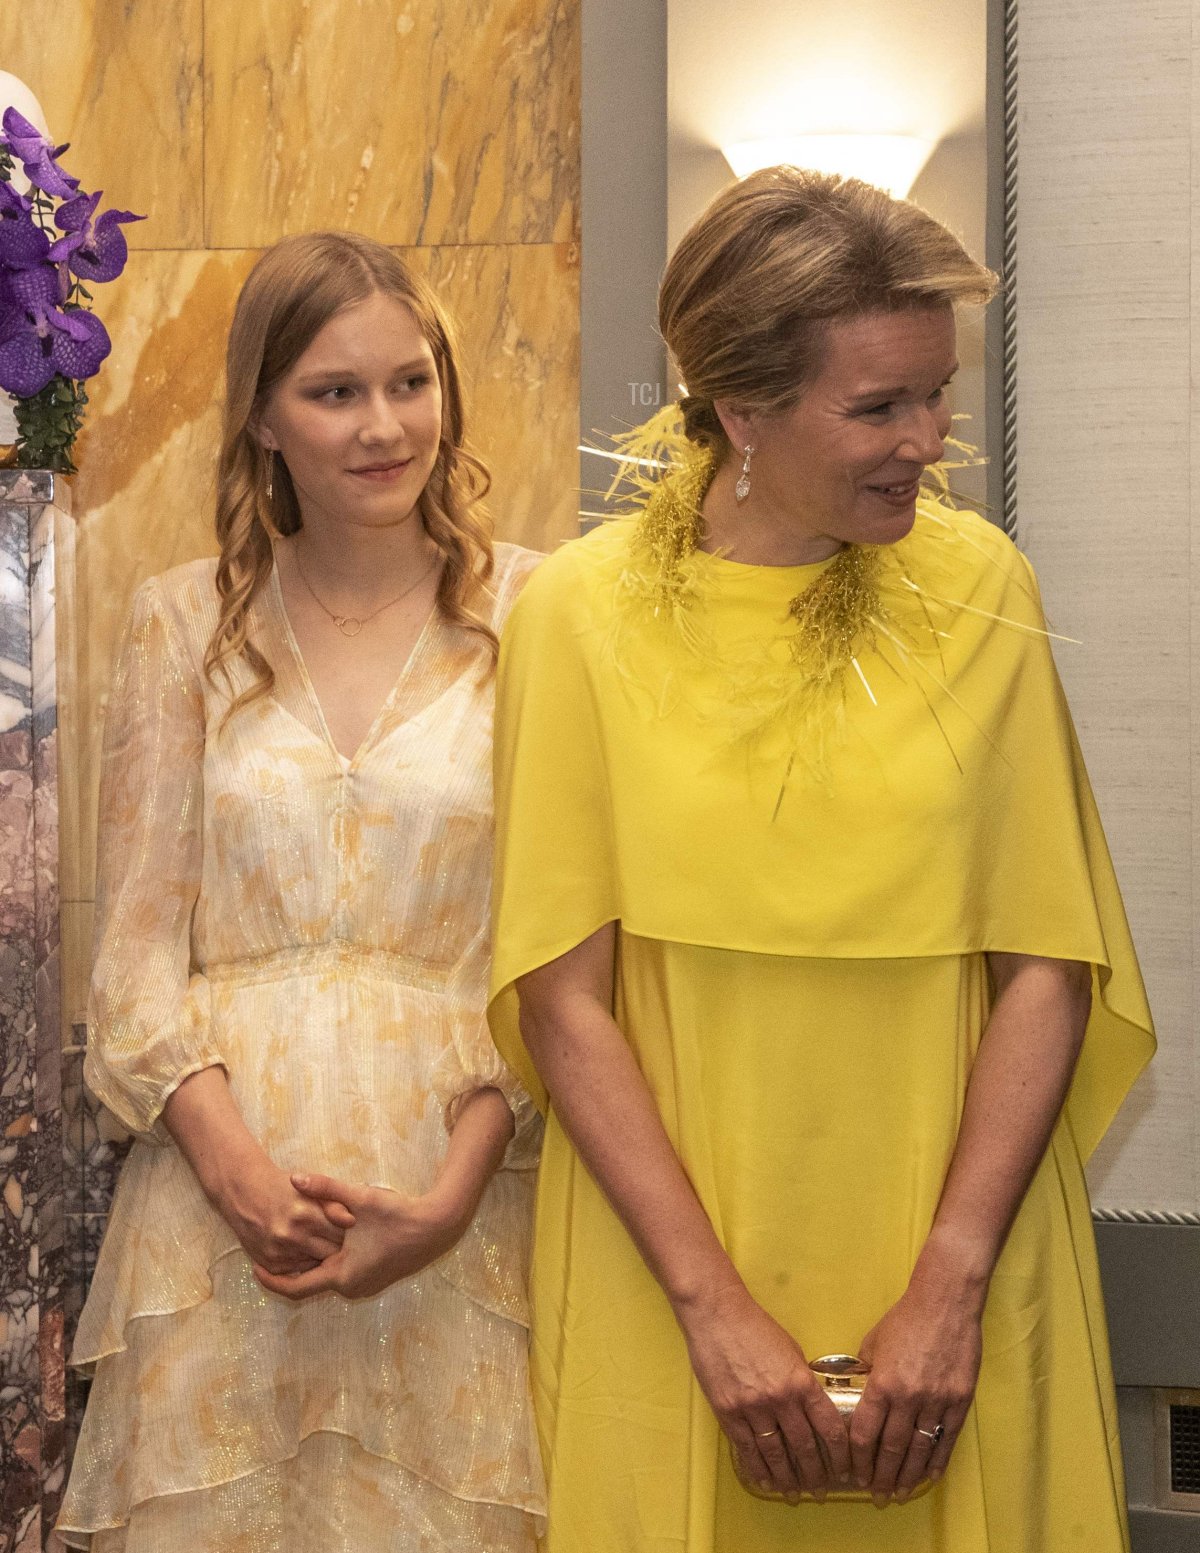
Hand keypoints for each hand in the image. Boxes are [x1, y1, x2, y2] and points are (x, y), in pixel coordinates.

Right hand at [208, 1150, 354, 1275]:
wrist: (244, 1192)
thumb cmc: (282, 1186)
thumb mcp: (309, 1188)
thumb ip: (333, 1203)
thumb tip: (351, 1221)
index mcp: (306, 1214)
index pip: (340, 1234)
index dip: (349, 1233)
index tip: (353, 1230)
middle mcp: (292, 1236)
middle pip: (329, 1253)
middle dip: (338, 1248)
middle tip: (344, 1242)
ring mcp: (280, 1252)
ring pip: (314, 1265)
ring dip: (321, 1257)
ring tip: (323, 1245)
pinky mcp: (270, 1263)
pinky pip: (296, 1271)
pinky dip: (304, 1263)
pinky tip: (306, 1251)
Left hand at [252, 1172, 470, 1300]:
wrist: (437, 1227)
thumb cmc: (399, 1216)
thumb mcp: (360, 1198)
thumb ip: (326, 1188)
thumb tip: (294, 1178)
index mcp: (342, 1274)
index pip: (296, 1287)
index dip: (272, 1279)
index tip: (253, 1267)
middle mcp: (351, 1287)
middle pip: (310, 1283)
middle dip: (290, 1268)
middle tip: (270, 1250)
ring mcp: (364, 1285)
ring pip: (327, 1278)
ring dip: (311, 1264)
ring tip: (293, 1244)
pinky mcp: (375, 1278)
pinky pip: (342, 1275)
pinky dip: (329, 1263)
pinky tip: (326, 1242)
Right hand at [678, 1282, 850, 1500]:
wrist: (718, 1315)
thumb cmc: (756, 1328)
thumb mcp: (791, 1351)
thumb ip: (803, 1382)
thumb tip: (812, 1408)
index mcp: (802, 1382)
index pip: (829, 1428)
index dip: (839, 1456)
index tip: (844, 1470)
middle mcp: (781, 1399)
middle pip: (804, 1447)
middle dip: (815, 1474)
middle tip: (819, 1490)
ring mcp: (753, 1408)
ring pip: (776, 1454)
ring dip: (787, 1478)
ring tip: (794, 1493)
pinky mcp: (729, 1412)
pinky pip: (747, 1449)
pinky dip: (758, 1469)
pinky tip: (765, 1480)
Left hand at [850, 1269, 982, 1504]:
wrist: (945, 1303)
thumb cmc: (905, 1319)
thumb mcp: (873, 1343)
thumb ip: (866, 1373)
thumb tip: (858, 1394)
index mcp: (882, 1383)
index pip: (865, 1432)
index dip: (858, 1457)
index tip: (854, 1473)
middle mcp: (908, 1397)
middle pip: (891, 1447)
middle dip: (882, 1475)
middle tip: (877, 1494)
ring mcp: (936, 1401)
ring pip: (919, 1449)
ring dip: (908, 1475)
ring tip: (901, 1492)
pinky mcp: (959, 1400)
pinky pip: (947, 1438)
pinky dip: (937, 1460)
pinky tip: (929, 1475)